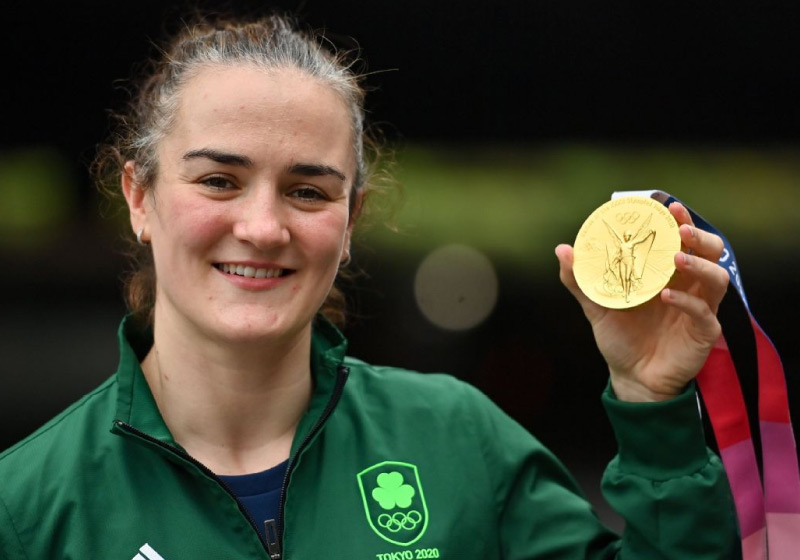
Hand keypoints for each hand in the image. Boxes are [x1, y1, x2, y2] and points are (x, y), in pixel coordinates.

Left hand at [555, 202, 729, 401]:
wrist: (631, 378)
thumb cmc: (620, 338)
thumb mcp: (596, 307)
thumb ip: (581, 281)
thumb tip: (562, 250)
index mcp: (667, 274)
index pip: (680, 240)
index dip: (678, 221)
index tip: (665, 205)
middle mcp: (688, 286)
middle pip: (710, 251)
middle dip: (698, 234)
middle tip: (679, 227)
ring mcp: (700, 307)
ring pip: (718, 277)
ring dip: (699, 263)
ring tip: (676, 258)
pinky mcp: (704, 332)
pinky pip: (704, 312)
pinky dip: (687, 301)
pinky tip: (665, 296)